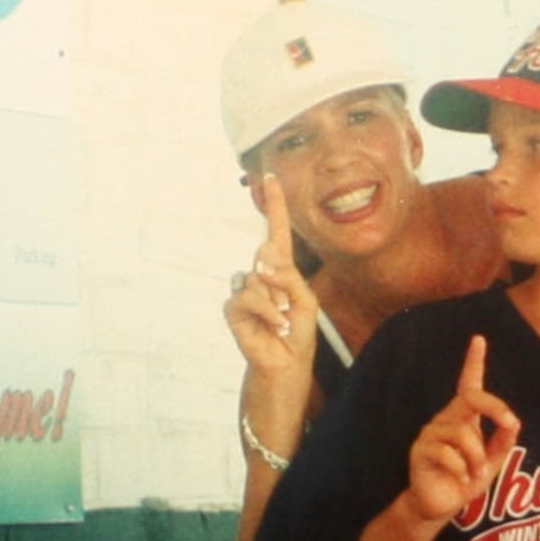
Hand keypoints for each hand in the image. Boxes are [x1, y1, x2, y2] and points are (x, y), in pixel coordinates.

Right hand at [222, 174, 317, 378]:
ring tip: (281, 321)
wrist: (285, 362)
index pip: (276, 231)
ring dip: (276, 302)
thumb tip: (260, 267)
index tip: (270, 178)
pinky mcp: (234, 307)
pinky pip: (249, 296)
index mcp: (281, 269)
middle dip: (282, 280)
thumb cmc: (297, 331)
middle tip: (288, 307)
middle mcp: (260, 274)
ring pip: (259, 278)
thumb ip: (288, 277)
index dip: (274, 205)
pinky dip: (266, 312)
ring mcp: (245, 289)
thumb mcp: (305, 300)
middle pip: (267, 253)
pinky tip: (274, 327)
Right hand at [406, 336, 519, 523]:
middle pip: (471, 398)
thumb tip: (514, 422)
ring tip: (475, 474)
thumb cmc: (465, 481)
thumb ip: (502, 443)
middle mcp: (446, 419)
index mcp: (464, 418)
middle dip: (495, 407)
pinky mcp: (420, 450)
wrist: (439, 507)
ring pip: (463, 433)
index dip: (473, 361)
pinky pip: (448, 453)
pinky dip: (462, 469)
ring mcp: (431, 433)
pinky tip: (460, 479)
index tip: (479, 340)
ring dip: (477, 458)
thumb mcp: (492, 463)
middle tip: (511, 424)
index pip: (469, 385)